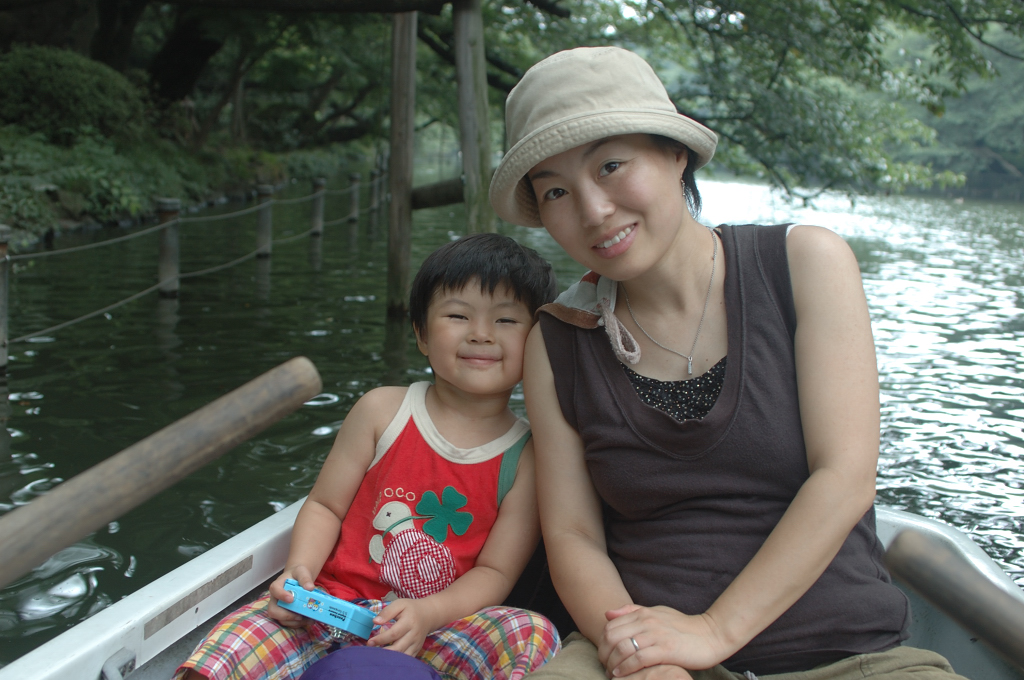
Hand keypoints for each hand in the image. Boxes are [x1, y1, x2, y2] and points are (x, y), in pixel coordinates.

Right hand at [265, 566, 316, 627]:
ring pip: (281, 620)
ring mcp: (279, 608)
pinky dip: (298, 624)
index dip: (281, 595)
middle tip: (299, 615)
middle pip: (273, 611)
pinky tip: (309, 620)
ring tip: (308, 620)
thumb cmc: (297, 575)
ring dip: (294, 622)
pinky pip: (288, 623)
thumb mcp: (302, 572)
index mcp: (277, 586)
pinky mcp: (285, 615)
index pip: (275, 590)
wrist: (298, 579)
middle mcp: (275, 599)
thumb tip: (310, 588)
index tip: (291, 599)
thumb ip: (305, 578)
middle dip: (286, 616)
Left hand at [366, 598, 438, 655]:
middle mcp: (414, 634)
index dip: (381, 639)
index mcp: (409, 622)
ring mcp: (416, 644)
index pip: (394, 634)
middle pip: (398, 648)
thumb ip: (387, 612)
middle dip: (383, 651)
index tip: (369, 642)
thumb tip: (375, 622)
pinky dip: (397, 661)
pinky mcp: (417, 649)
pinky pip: (407, 658)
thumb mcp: (399, 604)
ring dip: (390, 658)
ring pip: (403, 655)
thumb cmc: (411, 609)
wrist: (428, 614)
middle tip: (371, 651)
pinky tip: (388, 659)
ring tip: (378, 656)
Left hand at [598, 604, 730, 677]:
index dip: (602, 642)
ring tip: (612, 674)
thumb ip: (633, 612)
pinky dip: (626, 669)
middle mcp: (647, 622)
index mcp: (643, 613)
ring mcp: (656, 636)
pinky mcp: (666, 650)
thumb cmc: (683, 626)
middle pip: (612, 637)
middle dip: (604, 654)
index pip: (610, 626)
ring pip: (623, 648)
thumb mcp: (657, 613)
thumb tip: (607, 614)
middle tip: (605, 666)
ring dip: (612, 664)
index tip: (604, 655)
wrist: (711, 635)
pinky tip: (621, 676)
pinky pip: (638, 659)